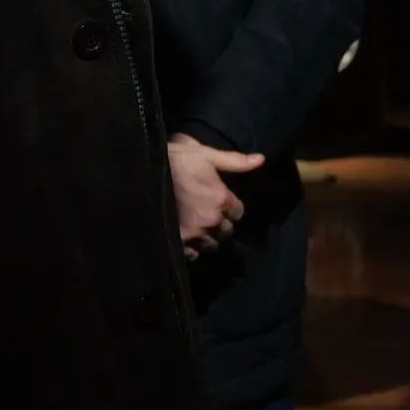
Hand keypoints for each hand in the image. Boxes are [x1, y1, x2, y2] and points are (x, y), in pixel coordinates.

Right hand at [169, 134, 265, 254]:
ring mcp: (195, 232)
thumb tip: (262, 159)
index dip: (232, 209)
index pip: (238, 213)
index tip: (223, 204)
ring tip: (200, 230)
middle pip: (227, 231)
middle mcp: (211, 219)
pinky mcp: (179, 241)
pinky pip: (193, 254)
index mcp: (222, 198)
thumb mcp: (208, 155)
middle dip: (222, 225)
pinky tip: (188, 240)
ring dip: (209, 238)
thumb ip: (236, 161)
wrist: (147, 171)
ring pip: (212, 244)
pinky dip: (193, 249)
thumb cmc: (179, 160)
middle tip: (211, 217)